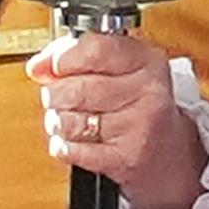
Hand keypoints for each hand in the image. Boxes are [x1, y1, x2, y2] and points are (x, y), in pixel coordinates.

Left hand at [27, 33, 206, 208]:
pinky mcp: (126, 159)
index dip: (64, 58)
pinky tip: (79, 142)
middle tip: (62, 98)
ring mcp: (139, 127)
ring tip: (73, 120)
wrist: (171, 157)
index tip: (56, 66)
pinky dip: (64, 147)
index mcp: (147, 60)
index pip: (94, 49)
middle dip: (56, 95)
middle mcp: (148, 92)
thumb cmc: (137, 106)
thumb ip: (74, 55)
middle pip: (75, 88)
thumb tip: (38, 66)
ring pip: (69, 120)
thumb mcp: (118, 69)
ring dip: (58, 122)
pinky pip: (72, 150)